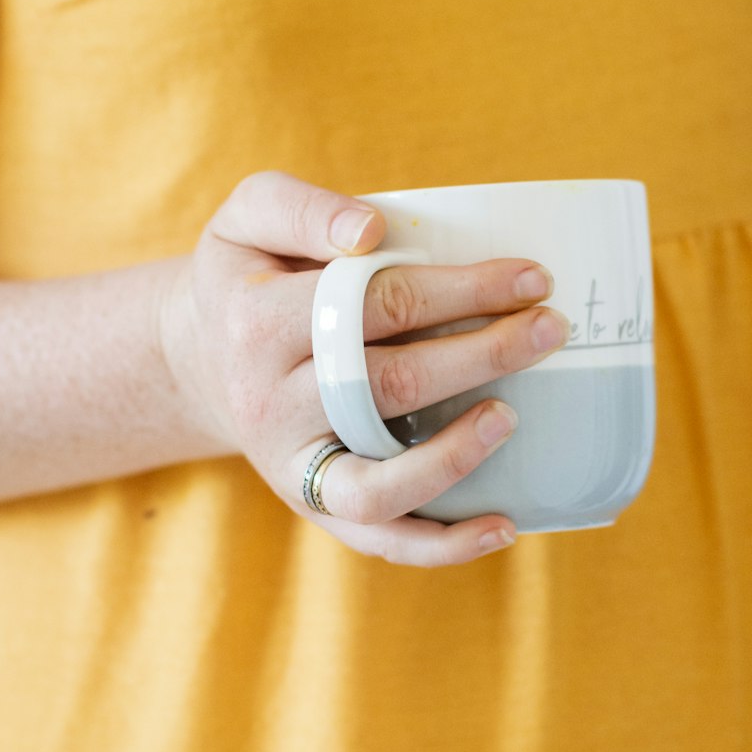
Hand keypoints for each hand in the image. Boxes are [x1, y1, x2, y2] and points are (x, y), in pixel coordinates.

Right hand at [158, 170, 569, 566]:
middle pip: (388, 383)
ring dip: (455, 454)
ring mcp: (292, 464)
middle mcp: (269, 402)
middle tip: (551, 327)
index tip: (531, 276)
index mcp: (257, 320)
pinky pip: (377, 539)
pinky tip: (504, 525)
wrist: (199, 359)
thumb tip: (372, 231)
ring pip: (377, 483)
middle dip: (482, 354)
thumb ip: (303, 206)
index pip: (375, 303)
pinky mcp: (312, 505)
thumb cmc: (249, 277)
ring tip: (512, 416)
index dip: (461, 289)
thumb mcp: (250, 216)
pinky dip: (442, 545)